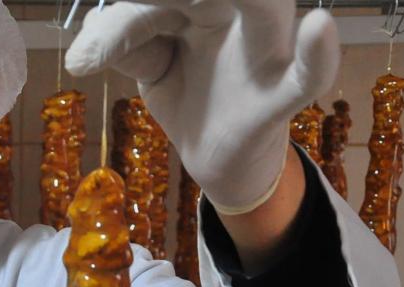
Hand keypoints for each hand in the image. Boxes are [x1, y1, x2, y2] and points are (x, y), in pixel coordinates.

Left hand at [66, 0, 338, 214]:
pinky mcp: (279, 94)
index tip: (84, 54)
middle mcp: (239, 14)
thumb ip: (125, 45)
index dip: (125, 17)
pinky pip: (306, 76)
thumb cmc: (189, 91)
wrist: (215, 155)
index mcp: (203, 0)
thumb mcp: (152, 65)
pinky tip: (319, 26)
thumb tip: (86, 38)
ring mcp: (266, 51)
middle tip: (135, 5)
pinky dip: (317, 55)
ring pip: (266, 9)